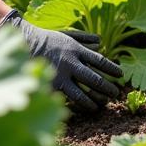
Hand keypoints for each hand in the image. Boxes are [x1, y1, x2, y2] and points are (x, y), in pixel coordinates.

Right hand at [0, 11, 121, 111]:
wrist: (25, 44)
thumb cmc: (48, 40)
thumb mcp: (68, 35)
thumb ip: (85, 38)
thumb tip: (101, 42)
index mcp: (76, 50)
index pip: (100, 61)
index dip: (112, 69)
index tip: (121, 75)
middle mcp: (71, 63)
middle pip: (94, 79)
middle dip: (107, 88)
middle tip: (116, 94)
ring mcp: (60, 76)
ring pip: (82, 93)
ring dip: (94, 101)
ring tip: (101, 105)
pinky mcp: (50, 86)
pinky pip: (66, 98)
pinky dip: (76, 105)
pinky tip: (82, 109)